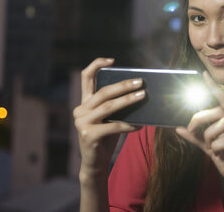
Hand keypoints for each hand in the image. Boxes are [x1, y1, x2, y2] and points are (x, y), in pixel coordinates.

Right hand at [73, 58, 144, 177]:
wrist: (95, 163)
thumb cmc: (105, 137)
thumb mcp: (109, 118)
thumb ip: (115, 106)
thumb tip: (138, 92)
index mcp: (85, 102)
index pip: (85, 77)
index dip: (96, 65)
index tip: (112, 60)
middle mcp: (80, 110)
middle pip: (103, 91)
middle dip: (123, 85)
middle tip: (140, 82)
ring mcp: (82, 123)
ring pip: (108, 106)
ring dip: (128, 101)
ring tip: (143, 96)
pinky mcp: (89, 135)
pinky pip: (113, 126)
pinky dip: (128, 125)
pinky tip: (139, 125)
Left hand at [176, 72, 223, 210]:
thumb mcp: (210, 148)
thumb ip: (196, 137)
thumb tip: (178, 127)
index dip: (214, 88)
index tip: (203, 75)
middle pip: (221, 110)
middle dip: (201, 117)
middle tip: (191, 127)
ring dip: (210, 135)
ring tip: (212, 148)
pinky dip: (217, 148)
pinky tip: (221, 156)